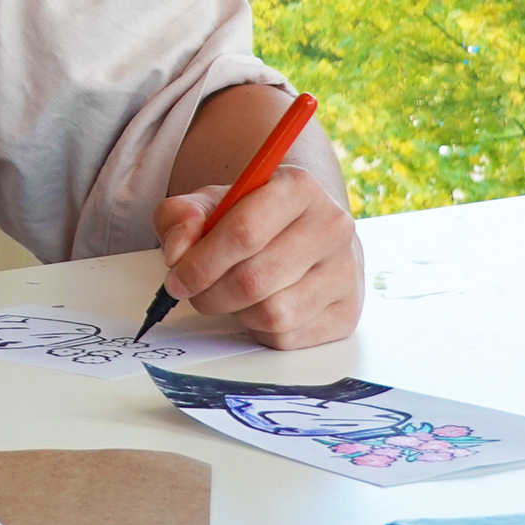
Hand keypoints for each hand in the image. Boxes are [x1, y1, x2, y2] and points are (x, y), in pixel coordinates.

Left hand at [151, 165, 362, 350]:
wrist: (305, 232)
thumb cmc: (252, 217)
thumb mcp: (211, 203)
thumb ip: (180, 216)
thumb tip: (178, 252)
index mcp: (298, 187)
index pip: (244, 231)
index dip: (201, 262)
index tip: (177, 278)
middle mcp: (332, 226)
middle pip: (254, 279)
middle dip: (210, 294)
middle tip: (193, 292)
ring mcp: (346, 272)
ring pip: (272, 313)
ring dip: (235, 312)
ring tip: (229, 295)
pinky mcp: (347, 312)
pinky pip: (287, 337)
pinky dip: (259, 330)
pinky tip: (259, 307)